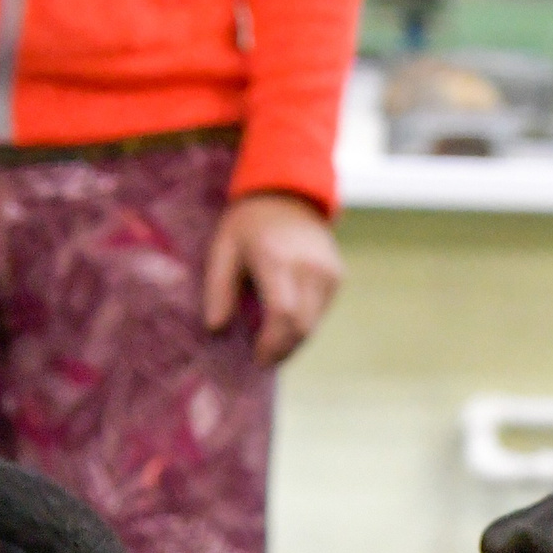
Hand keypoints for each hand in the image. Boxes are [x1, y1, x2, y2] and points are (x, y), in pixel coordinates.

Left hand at [202, 192, 343, 367]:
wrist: (288, 193)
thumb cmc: (248, 224)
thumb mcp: (223, 248)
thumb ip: (217, 288)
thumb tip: (215, 327)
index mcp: (278, 260)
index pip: (282, 315)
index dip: (270, 344)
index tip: (257, 359)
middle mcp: (309, 266)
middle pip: (301, 326)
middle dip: (282, 350)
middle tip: (263, 359)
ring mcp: (328, 271)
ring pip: (313, 324)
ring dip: (293, 341)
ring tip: (271, 342)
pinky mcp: (337, 275)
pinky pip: (321, 313)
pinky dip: (303, 324)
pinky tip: (286, 322)